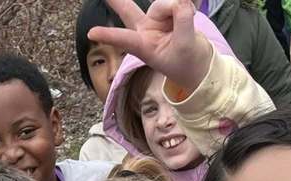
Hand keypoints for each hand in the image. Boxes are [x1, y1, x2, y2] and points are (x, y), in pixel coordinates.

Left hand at [89, 0, 211, 93]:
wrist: (199, 63)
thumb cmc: (187, 63)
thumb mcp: (185, 46)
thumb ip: (182, 22)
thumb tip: (179, 1)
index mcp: (144, 46)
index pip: (125, 39)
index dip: (109, 35)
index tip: (91, 33)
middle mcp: (146, 30)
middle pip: (128, 10)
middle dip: (115, 1)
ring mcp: (156, 18)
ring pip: (164, 3)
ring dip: (179, 7)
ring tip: (189, 19)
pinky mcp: (168, 10)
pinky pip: (176, 0)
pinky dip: (185, 3)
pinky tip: (191, 6)